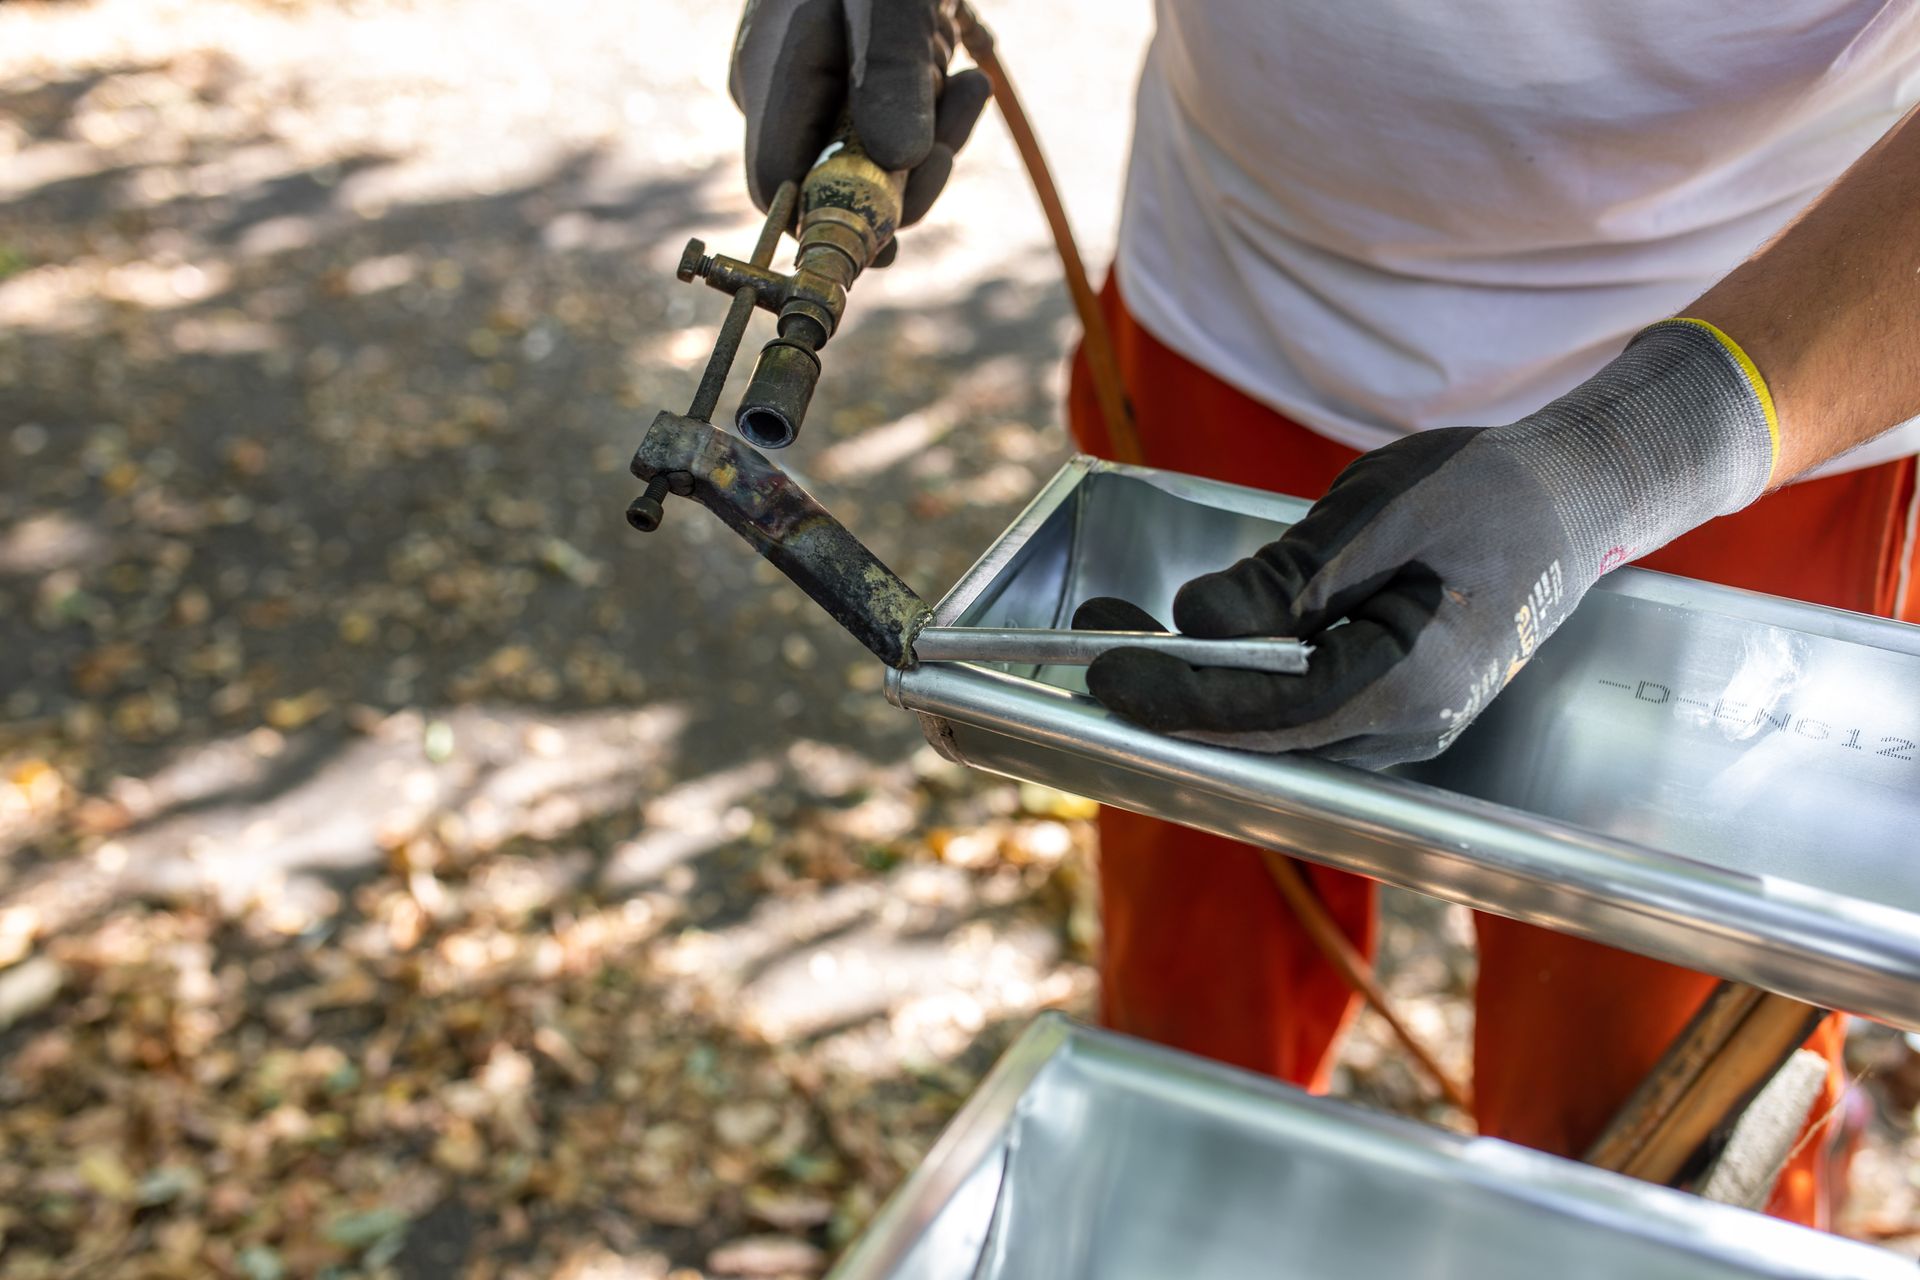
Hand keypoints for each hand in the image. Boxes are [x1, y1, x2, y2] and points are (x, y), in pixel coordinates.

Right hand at [730, 0, 991, 227]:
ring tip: (967, 84)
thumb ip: (891, 76)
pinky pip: (891, 133)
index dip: (832, 222)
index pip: (777, 193)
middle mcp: (781, 95)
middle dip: (905, 175)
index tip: (898, 230)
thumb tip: (895, 165)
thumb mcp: (894, 3)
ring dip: (932, 142)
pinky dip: (932, 119)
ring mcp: (813, 92)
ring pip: (872, 164)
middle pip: (833, 186)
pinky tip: (963, 78)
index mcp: (771, 77)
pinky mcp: (853, 88)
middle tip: (956, 122)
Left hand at [1077, 320, 1780, 767]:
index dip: (1179, 696)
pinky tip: (1193, 643)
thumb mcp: (1382, 511)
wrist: (1575, 500)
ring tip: (1122, 633)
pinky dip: (1235, 685)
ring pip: (1272, 733)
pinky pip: (1296, 716)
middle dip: (1170, 695)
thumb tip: (1195, 617)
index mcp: (1412, 683)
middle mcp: (1407, 731)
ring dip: (1195, 690)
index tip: (1104, 672)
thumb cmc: (1488, 492)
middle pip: (1260, 737)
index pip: (1269, 713)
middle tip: (1092, 645)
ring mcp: (1401, 733)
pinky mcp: (1388, 713)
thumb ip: (1290, 576)